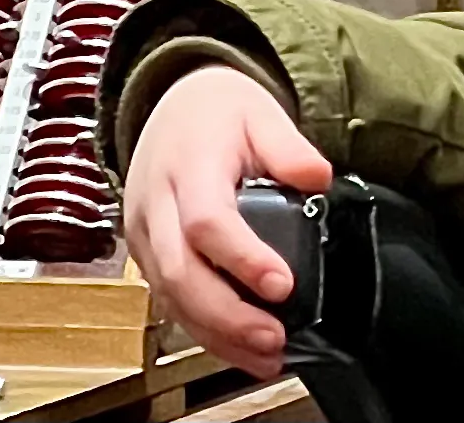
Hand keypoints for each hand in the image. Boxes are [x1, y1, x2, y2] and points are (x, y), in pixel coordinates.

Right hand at [123, 64, 333, 379]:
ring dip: (215, 333)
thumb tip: (319, 178)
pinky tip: (238, 347)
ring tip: (264, 356)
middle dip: (228, 315)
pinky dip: (203, 330)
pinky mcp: (147, 256)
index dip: (243, 259)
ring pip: (170, 298)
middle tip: (274, 338)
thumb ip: (289, 147)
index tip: (282, 284)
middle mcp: (156, 209)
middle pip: (181, 273)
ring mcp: (145, 236)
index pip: (207, 222)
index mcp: (187, 169)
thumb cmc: (217, 114)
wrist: (171, 106)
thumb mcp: (260, 114)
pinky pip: (168, 302)